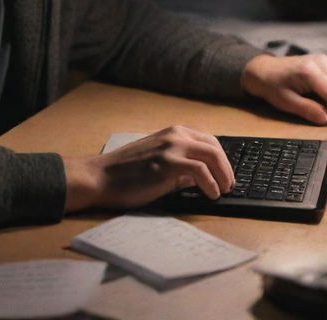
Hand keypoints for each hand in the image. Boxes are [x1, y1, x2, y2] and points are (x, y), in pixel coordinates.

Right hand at [62, 126, 233, 212]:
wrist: (100, 177)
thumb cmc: (123, 173)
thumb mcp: (155, 163)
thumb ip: (178, 168)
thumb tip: (199, 178)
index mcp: (171, 133)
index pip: (208, 140)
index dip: (220, 159)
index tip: (224, 174)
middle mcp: (174, 135)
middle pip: (214, 147)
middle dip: (226, 167)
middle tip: (228, 184)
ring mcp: (171, 148)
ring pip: (212, 156)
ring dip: (223, 176)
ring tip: (223, 191)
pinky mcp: (169, 164)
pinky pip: (201, 172)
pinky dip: (211, 185)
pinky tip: (210, 195)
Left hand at [241, 54, 326, 124]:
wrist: (263, 70)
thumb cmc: (271, 86)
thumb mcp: (285, 101)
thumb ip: (307, 109)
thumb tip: (326, 119)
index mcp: (309, 72)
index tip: (324, 117)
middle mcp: (319, 61)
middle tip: (320, 110)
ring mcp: (323, 60)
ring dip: (326, 95)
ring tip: (318, 102)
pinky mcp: (325, 62)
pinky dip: (326, 89)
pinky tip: (320, 95)